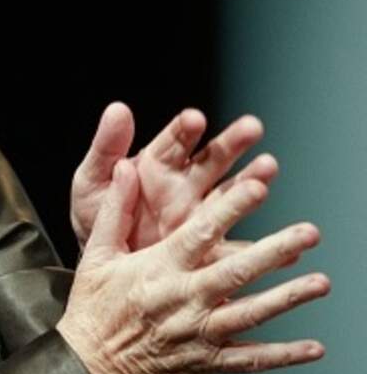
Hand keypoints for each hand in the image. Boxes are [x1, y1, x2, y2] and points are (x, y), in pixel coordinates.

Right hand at [58, 160, 328, 373]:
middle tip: (307, 232)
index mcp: (157, 270)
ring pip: (249, 314)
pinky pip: (250, 359)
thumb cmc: (94, 308)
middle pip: (235, 273)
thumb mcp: (97, 255)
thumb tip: (126, 168)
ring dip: (287, 298)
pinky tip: (312, 346)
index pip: (199, 233)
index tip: (256, 188)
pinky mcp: (205, 360)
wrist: (89, 365)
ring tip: (320, 282)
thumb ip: (117, 210)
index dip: (230, 209)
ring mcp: (196, 333)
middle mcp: (181, 300)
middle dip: (274, 251)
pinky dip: (283, 354)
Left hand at [71, 103, 276, 250]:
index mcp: (156, 165)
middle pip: (213, 158)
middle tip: (251, 128)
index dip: (185, 129)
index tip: (194, 119)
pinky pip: (236, 248)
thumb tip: (117, 108)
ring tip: (266, 169)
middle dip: (231, 142)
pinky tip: (281, 241)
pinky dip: (259, 246)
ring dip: (250, 181)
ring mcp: (200, 216)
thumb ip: (106, 148)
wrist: (101, 265)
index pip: (175, 140)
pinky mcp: (208, 249)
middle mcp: (185, 185)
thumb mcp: (91, 182)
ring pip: (231, 194)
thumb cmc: (94, 217)